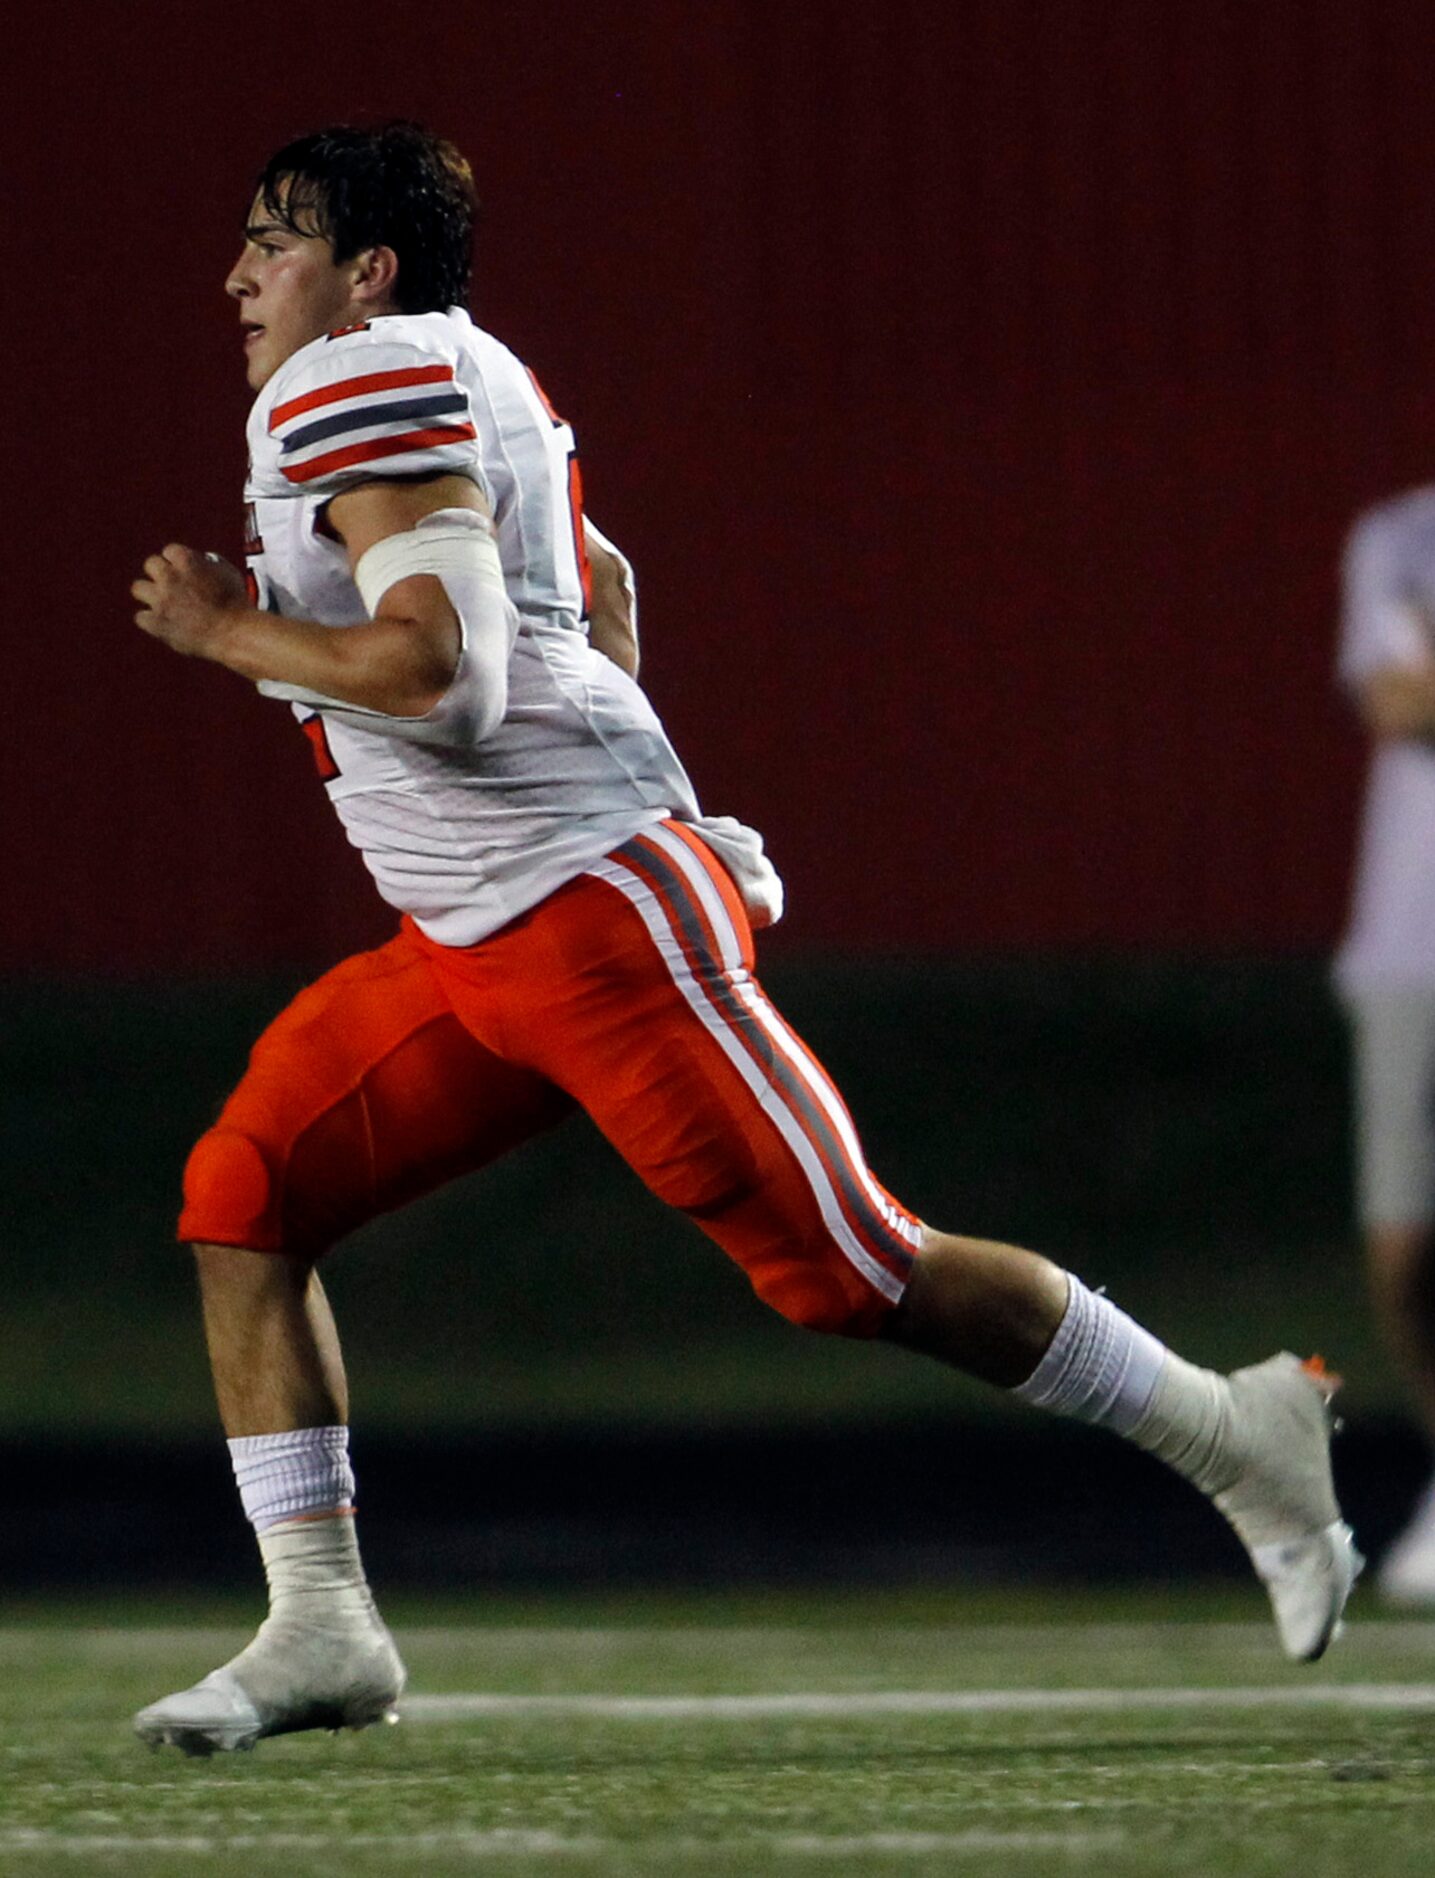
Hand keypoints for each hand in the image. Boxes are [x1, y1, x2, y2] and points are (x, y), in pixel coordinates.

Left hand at [132, 545, 246, 660]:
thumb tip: (201, 560)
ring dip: (150, 594)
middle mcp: (170, 578)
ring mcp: (161, 601)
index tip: (187, 572)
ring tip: (163, 603)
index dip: (179, 562)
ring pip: (138, 588)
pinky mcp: (156, 623)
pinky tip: (164, 624)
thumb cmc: (236, 603)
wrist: (235, 634)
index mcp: (187, 561)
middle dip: (161, 573)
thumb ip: (210, 562)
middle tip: (173, 585)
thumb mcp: (228, 572)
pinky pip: (141, 617)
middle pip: (151, 564)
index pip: (170, 551)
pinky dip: (151, 621)